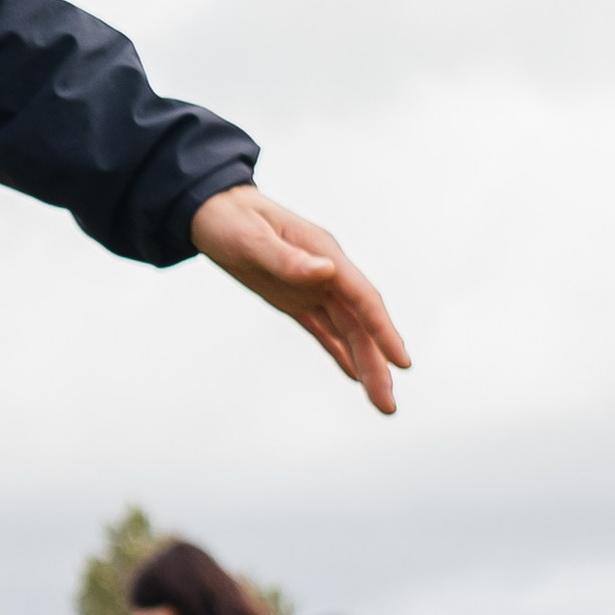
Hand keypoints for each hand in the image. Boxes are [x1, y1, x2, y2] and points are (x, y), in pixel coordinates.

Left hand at [189, 184, 408, 415]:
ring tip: (381, 402)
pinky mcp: (296, 299)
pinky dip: (340, 353)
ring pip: (348, 332)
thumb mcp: (251, 239)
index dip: (384, 331)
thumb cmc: (230, 219)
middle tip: (388, 405)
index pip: (363, 299)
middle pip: (361, 325)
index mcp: (325, 255)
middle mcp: (327, 274)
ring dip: (365, 365)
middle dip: (377, 364)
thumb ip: (287, 259)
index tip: (403, 363)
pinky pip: (324, 331)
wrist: (211, 209)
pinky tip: (354, 377)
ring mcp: (314, 287)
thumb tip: (327, 270)